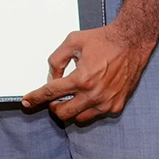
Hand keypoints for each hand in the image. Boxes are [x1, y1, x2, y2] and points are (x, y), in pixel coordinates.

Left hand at [21, 23, 154, 124]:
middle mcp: (93, 94)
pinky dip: (88, 107)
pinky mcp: (116, 105)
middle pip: (62, 113)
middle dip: (54, 106)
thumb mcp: (72, 41)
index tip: (27, 102)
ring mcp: (106, 102)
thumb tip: (51, 78)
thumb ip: (56, 60)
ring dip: (72, 109)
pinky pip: (96, 114)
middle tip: (55, 97)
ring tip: (74, 95)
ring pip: (79, 118)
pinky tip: (90, 94)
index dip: (35, 98)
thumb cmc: (103, 40)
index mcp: (81, 78)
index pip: (50, 93)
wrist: (132, 42)